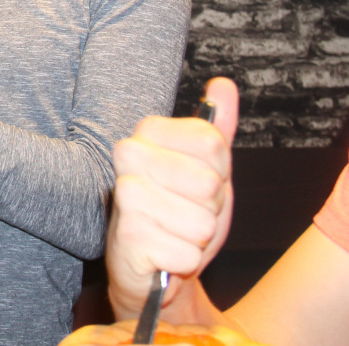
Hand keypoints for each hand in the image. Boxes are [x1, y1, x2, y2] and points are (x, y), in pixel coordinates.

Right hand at [106, 78, 238, 320]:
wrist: (149, 263)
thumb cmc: (178, 212)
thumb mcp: (205, 168)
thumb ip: (215, 127)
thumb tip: (223, 84)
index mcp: (147, 132)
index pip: (213, 144)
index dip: (218, 173)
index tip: (196, 182)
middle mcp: (128, 155)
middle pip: (210, 183)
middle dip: (210, 208)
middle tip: (185, 212)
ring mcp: (125, 195)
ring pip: (202, 222)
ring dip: (198, 238)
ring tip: (174, 232)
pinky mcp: (127, 236)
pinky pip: (188, 253)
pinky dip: (185, 261)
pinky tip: (165, 254)